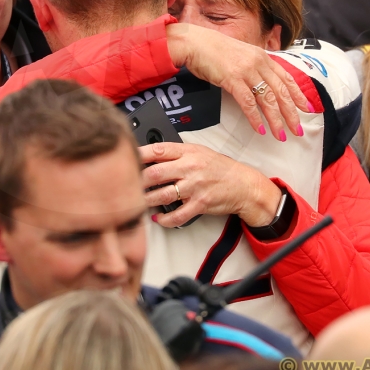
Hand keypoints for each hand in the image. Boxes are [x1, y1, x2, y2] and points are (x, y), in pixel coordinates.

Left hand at [140, 142, 282, 228]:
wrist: (243, 184)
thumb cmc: (220, 168)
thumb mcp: (199, 152)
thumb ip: (177, 153)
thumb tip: (150, 155)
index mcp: (188, 152)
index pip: (158, 150)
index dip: (139, 154)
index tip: (126, 157)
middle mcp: (190, 168)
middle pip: (155, 173)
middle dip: (137, 180)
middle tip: (126, 184)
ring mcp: (195, 187)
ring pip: (163, 195)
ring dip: (147, 201)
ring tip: (136, 202)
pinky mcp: (200, 204)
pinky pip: (178, 215)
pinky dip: (165, 219)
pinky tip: (157, 218)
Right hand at [166, 22, 309, 140]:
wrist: (194, 42)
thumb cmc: (214, 50)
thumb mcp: (241, 55)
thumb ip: (254, 68)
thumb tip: (262, 84)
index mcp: (262, 57)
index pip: (287, 78)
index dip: (299, 95)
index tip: (308, 108)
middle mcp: (258, 63)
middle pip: (281, 92)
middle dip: (291, 113)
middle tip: (297, 130)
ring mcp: (246, 71)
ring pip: (268, 99)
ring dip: (276, 120)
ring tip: (281, 135)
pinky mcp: (232, 79)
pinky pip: (248, 102)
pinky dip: (255, 118)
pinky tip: (260, 129)